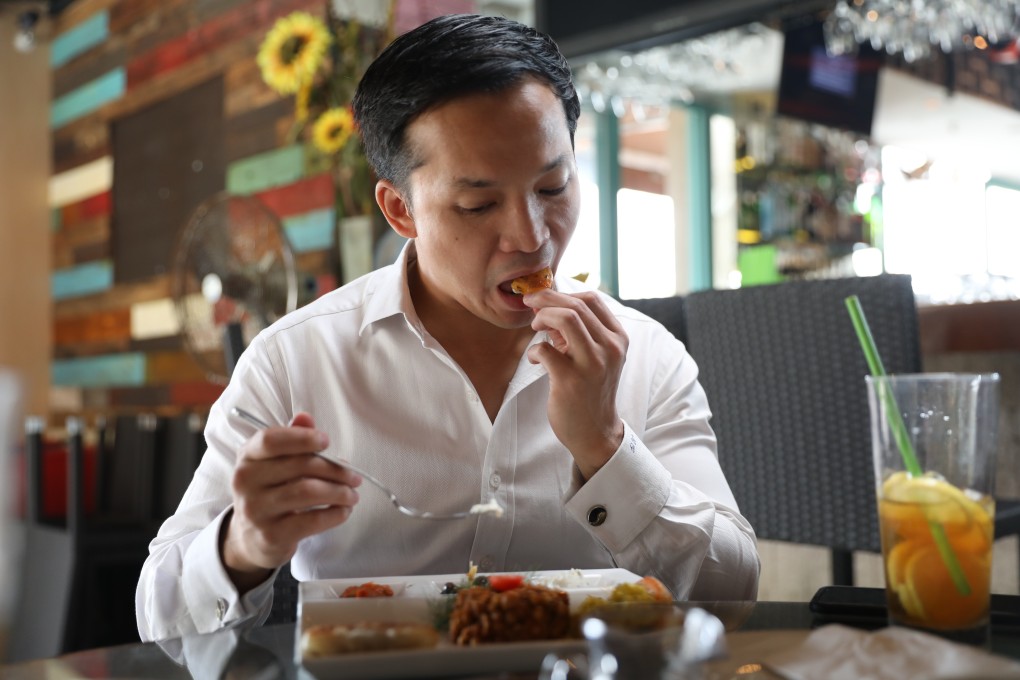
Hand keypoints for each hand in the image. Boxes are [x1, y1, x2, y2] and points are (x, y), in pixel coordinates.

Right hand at [221, 413, 361, 591]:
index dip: (302, 438)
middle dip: (334, 470)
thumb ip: (290, 439)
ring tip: (352, 495)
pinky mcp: (271, 535)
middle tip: (354, 476)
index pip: (271, 440)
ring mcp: (256, 510)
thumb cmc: (270, 492)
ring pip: (307, 492)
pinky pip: (311, 521)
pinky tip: (344, 511)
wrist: (250, 538)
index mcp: (247, 457)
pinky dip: (334, 514)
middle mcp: (246, 482)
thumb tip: (305, 418)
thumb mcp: (274, 463)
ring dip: (339, 492)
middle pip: (299, 466)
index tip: (327, 441)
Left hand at [524, 289, 626, 478]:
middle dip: (546, 299)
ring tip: (535, 328)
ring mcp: (592, 364)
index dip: (563, 293)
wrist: (595, 430)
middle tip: (530, 304)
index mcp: (618, 338)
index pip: (592, 299)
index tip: (545, 298)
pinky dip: (534, 350)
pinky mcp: (571, 380)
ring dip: (543, 317)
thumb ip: (576, 331)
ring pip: (566, 318)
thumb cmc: (590, 389)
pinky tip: (535, 359)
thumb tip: (547, 306)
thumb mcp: (593, 355)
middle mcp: (610, 348)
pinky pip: (545, 349)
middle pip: (576, 305)